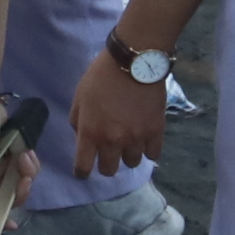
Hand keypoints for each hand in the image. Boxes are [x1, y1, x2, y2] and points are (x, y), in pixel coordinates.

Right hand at [0, 96, 38, 200]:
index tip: (10, 225)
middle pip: (3, 200)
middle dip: (17, 191)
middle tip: (26, 178)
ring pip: (15, 187)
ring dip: (25, 174)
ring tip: (25, 155)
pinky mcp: (7, 165)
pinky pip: (22, 174)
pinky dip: (28, 165)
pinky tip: (27, 152)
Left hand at [69, 46, 168, 177]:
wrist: (134, 62)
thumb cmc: (101, 76)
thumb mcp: (79, 97)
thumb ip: (78, 121)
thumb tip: (83, 137)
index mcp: (90, 133)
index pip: (83, 167)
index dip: (82, 172)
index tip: (84, 171)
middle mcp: (112, 141)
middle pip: (109, 170)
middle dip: (106, 164)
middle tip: (108, 154)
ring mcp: (136, 138)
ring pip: (132, 163)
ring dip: (128, 155)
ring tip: (128, 143)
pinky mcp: (155, 132)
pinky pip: (153, 154)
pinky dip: (148, 150)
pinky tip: (145, 141)